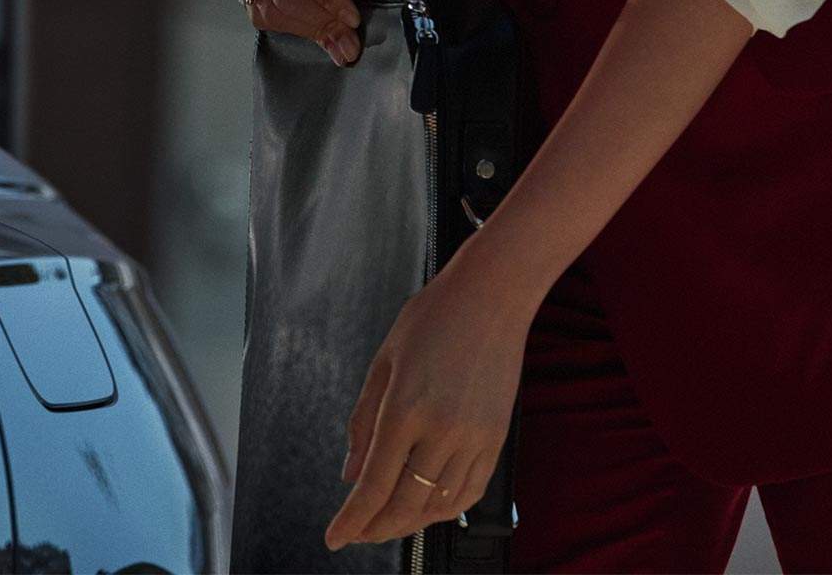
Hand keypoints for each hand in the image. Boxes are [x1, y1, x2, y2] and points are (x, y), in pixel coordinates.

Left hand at [322, 240, 532, 550]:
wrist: (492, 294)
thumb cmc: (435, 316)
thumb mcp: (385, 360)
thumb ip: (364, 420)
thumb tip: (351, 472)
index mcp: (406, 407)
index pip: (374, 484)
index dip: (352, 519)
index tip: (335, 537)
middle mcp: (442, 430)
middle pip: (405, 504)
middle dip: (376, 527)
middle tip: (358, 531)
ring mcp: (474, 437)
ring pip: (438, 505)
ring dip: (410, 522)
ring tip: (388, 521)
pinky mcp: (496, 438)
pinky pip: (470, 492)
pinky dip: (445, 509)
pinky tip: (427, 507)